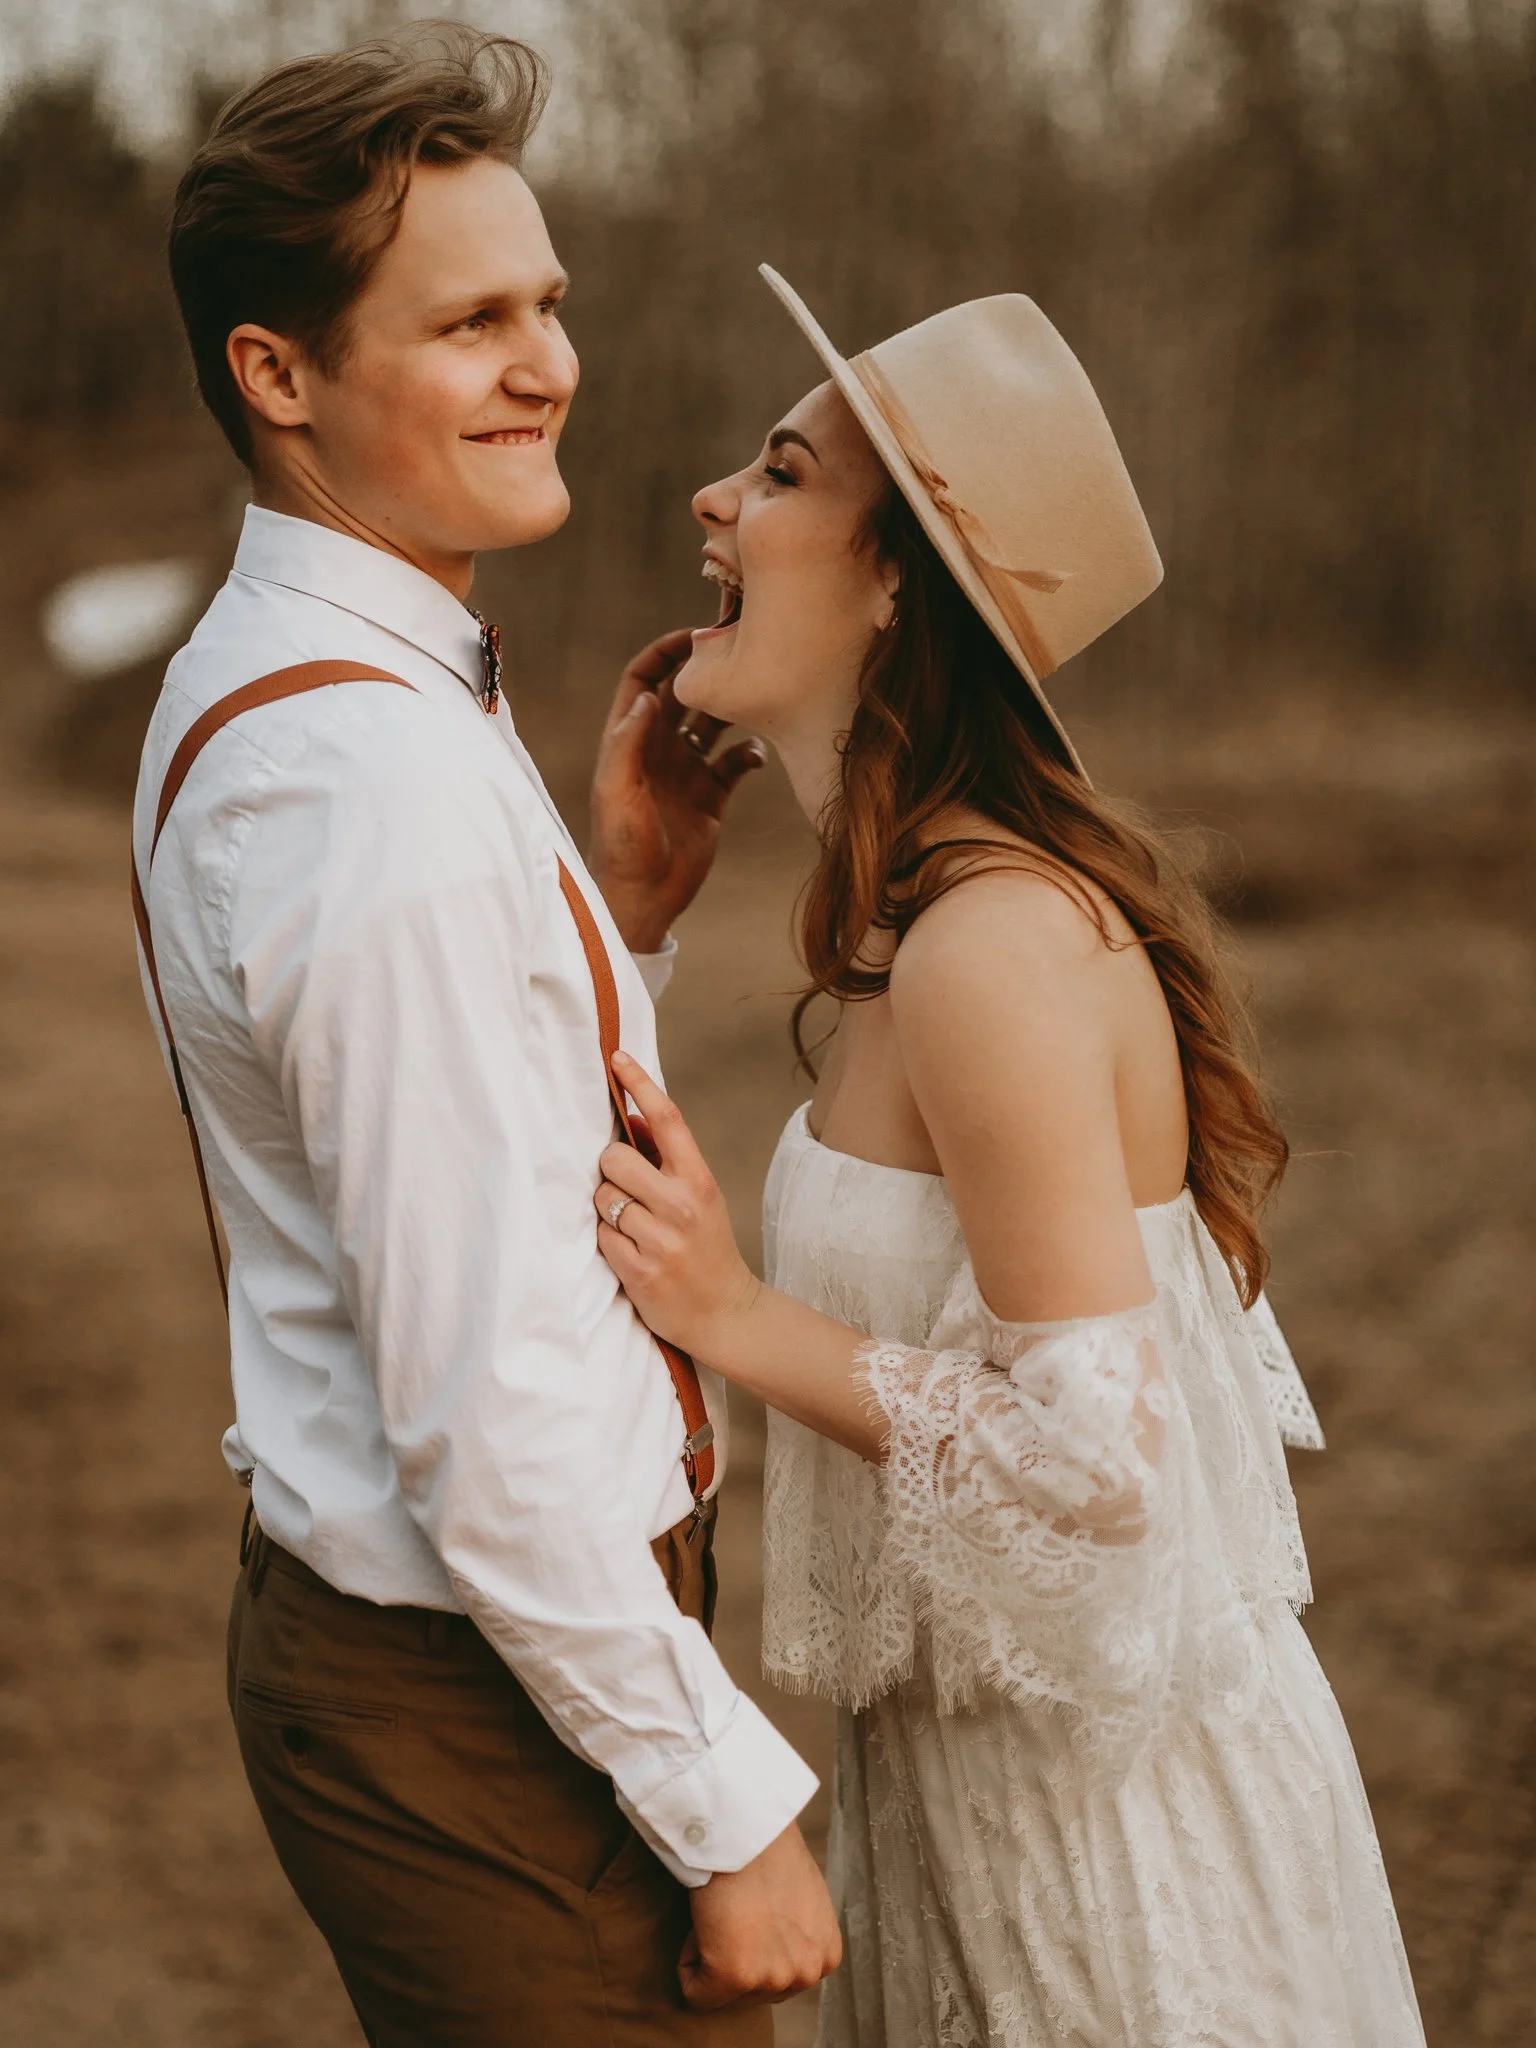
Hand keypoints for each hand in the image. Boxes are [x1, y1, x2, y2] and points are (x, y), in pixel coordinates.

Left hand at [588, 629, 764, 953]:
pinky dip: (750, 752)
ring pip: (713, 723)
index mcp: (629, 742)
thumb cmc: (621, 847)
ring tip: (755, 695)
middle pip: (683, 693)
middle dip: (705, 670)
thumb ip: (629, 743)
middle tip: (737, 651)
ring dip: (732, 707)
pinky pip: (735, 762)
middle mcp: (658, 749)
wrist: (644, 897)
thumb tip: (649, 694)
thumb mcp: (617, 791)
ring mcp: (686, 771)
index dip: (663, 653)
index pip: (643, 680)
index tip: (694, 636)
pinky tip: (757, 754)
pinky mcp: (711, 796)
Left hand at [594, 1052, 760, 1362]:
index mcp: (699, 1180)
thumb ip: (668, 1159)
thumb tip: (635, 1118)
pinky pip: (600, 1236)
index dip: (640, 1085)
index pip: (668, 1119)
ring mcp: (660, 1240)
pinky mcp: (639, 1271)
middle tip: (624, 1187)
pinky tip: (628, 1251)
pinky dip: (607, 1240)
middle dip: (610, 1169)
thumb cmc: (707, 1247)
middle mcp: (682, 1206)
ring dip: (607, 1207)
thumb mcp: (700, 1197)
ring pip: (602, 1198)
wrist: (725, 1312)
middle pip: (614, 1158)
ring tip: (629, 1225)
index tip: (616, 1060)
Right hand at [680, 1823, 841, 2010]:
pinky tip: (705, 1923)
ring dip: (711, 1956)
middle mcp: (806, 1973)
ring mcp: (772, 1978)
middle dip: (734, 1956)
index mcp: (826, 1956)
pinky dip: (687, 1962)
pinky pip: (694, 1993)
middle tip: (735, 1911)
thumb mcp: (805, 1900)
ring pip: (724, 1993)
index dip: (753, 1946)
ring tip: (723, 1913)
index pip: (777, 1979)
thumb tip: (777, 1948)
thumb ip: (798, 1936)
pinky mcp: (734, 1977)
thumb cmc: (769, 1849)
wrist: (747, 1828)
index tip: (752, 1911)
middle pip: (753, 1991)